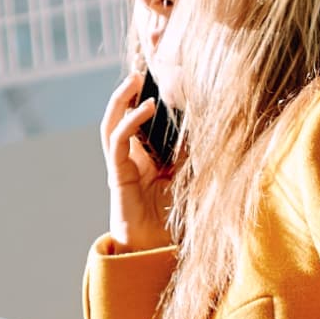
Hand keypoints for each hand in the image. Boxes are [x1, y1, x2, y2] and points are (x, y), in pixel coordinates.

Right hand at [101, 72, 174, 253]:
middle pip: (122, 116)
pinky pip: (118, 142)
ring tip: (135, 78)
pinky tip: (145, 108)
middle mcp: (130, 159)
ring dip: (122, 99)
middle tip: (141, 67)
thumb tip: (206, 123)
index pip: (141, 120)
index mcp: (145, 158)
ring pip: (113, 124)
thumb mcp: (189, 176)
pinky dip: (130, 122)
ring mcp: (121, 167)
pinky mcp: (118, 176)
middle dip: (128, 91)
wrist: (159, 252)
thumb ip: (192, 153)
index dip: (144, 96)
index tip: (158, 72)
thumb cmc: (174, 219)